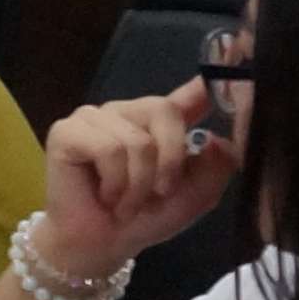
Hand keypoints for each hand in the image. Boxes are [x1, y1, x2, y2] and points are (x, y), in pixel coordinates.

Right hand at [33, 82, 241, 277]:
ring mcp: (94, 118)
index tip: (232, 55)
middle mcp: (127, 112)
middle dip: (169, 161)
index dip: (206, 79)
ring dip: (138, 183)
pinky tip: (106, 196)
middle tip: (159, 193)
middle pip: (163, 110)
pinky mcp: (67, 131)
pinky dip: (114, 182)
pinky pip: (107, 148)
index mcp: (160, 123)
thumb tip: (217, 138)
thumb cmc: (146, 219)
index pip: (188, 93)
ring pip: (135, 139)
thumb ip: (215, 167)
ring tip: (126, 203)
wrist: (102, 245)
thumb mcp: (194, 197)